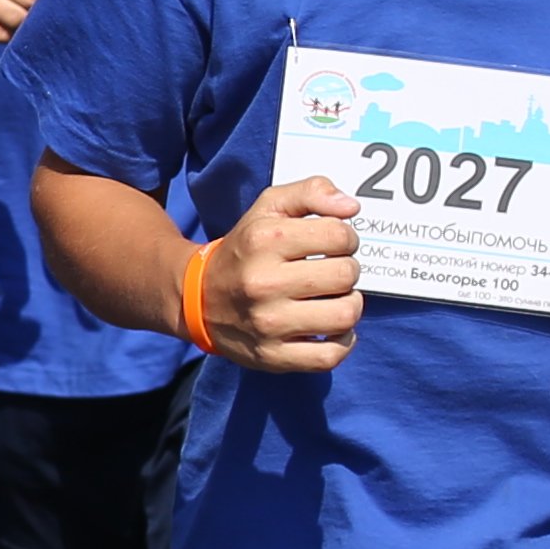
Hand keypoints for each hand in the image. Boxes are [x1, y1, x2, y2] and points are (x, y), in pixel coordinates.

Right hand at [203, 181, 360, 372]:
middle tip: (330, 272)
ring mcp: (267, 324)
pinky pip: (329, 356)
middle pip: (346, 275)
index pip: (340, 235)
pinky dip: (342, 342)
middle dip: (346, 270)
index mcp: (264, 240)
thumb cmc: (245, 249)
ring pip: (344, 315)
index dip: (345, 238)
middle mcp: (263, 282)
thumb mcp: (268, 208)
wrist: (197, 299)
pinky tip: (331, 329)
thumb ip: (311, 192)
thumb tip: (352, 207)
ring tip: (332, 299)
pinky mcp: (272, 356)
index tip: (332, 244)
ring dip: (348, 305)